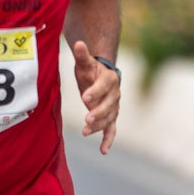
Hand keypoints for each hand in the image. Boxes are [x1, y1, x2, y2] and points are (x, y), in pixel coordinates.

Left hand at [71, 40, 119, 154]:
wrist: (102, 76)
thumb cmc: (92, 69)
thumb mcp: (85, 62)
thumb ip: (82, 55)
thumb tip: (78, 43)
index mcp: (109, 79)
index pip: (103, 86)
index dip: (95, 91)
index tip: (85, 97)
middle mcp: (115, 94)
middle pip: (108, 105)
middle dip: (98, 113)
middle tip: (87, 119)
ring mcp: (114, 107)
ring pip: (109, 118)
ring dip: (99, 127)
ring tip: (85, 132)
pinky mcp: (111, 117)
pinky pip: (112, 129)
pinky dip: (108, 140)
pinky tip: (103, 151)